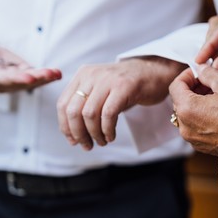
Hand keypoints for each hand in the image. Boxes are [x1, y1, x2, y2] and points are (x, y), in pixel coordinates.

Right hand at [0, 37, 61, 91]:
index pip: (0, 79)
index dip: (15, 78)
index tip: (28, 76)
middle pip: (18, 82)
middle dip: (35, 78)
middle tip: (49, 74)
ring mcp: (8, 78)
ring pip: (28, 80)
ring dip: (44, 77)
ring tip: (56, 73)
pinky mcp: (18, 72)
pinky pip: (33, 74)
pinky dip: (45, 74)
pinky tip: (57, 73)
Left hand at [57, 57, 186, 150]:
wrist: (154, 72)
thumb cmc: (128, 86)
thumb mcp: (102, 89)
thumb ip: (86, 106)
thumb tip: (73, 135)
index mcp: (83, 75)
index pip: (63, 104)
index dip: (65, 127)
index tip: (74, 140)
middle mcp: (92, 75)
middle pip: (73, 111)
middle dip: (78, 133)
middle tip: (87, 145)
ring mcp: (108, 80)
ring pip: (89, 114)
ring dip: (94, 134)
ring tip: (102, 141)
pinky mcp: (124, 87)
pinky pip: (108, 114)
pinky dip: (107, 130)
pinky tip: (111, 136)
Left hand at [169, 64, 217, 155]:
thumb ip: (209, 74)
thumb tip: (201, 69)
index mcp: (187, 109)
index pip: (176, 86)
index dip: (188, 75)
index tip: (199, 72)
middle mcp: (185, 126)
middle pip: (181, 101)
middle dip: (194, 89)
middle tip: (210, 82)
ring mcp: (193, 139)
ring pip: (189, 114)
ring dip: (199, 103)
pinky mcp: (202, 146)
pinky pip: (197, 127)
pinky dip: (203, 117)